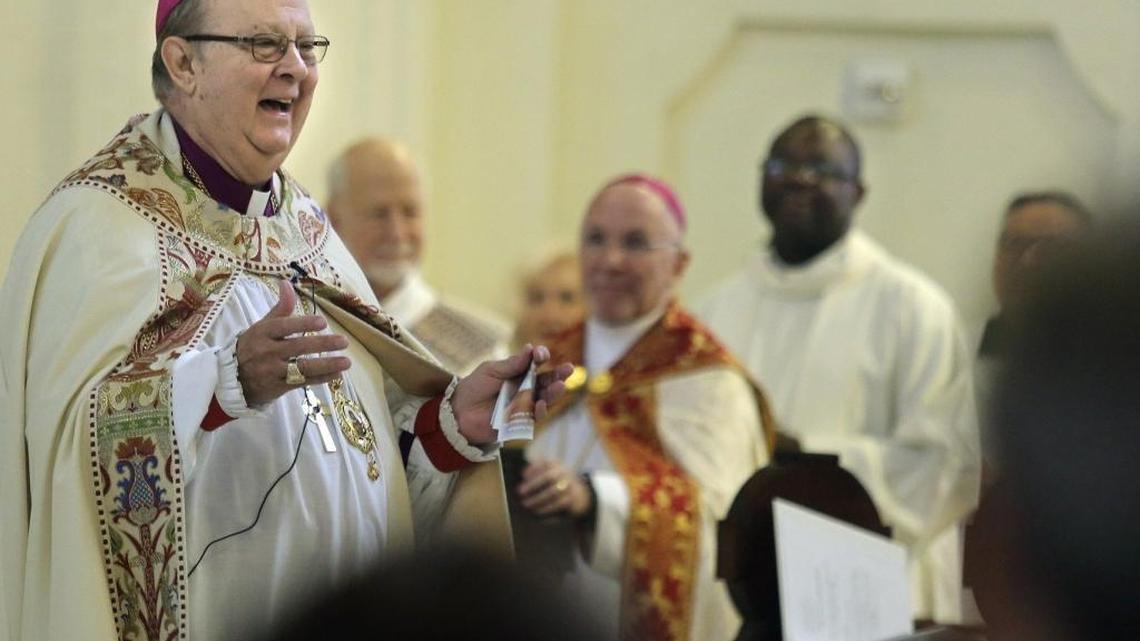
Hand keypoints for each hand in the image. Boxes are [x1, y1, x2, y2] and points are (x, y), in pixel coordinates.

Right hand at [236, 279, 351, 405]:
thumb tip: (287, 283)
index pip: (284, 327)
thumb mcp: (262, 326)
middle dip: (322, 344)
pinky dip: (321, 379)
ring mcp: (272, 371)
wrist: (232, 378)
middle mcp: (266, 352)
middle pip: (297, 347)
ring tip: (347, 362)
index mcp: (262, 333)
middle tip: (344, 341)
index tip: (323, 322)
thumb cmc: (253, 347)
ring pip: (302, 368)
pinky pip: (302, 382)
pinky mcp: (278, 387)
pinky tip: (337, 374)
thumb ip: (280, 308)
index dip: (303, 324)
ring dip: (327, 365)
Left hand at [450, 344, 574, 444]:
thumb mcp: (491, 371)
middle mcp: (525, 388)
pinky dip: (539, 410)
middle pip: (546, 380)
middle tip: (569, 369)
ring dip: (554, 392)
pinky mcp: (521, 421)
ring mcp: (524, 405)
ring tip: (561, 385)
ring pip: (545, 398)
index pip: (535, 363)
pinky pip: (534, 416)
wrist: (459, 413)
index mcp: (518, 372)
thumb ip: (511, 364)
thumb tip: (530, 348)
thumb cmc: (474, 388)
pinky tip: (540, 404)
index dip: (541, 357)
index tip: (541, 354)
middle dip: (558, 375)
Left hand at [518, 458, 591, 517]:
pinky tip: (537, 510)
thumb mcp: (546, 471)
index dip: (534, 469)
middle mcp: (564, 472)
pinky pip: (558, 503)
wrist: (577, 492)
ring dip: (538, 499)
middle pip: (549, 477)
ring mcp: (569, 485)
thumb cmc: (553, 481)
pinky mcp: (571, 498)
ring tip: (526, 504)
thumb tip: (525, 475)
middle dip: (533, 485)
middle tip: (520, 492)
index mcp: (556, 463)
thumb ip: (535, 472)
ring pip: (553, 492)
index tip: (523, 476)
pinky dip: (546, 508)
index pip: (545, 463)